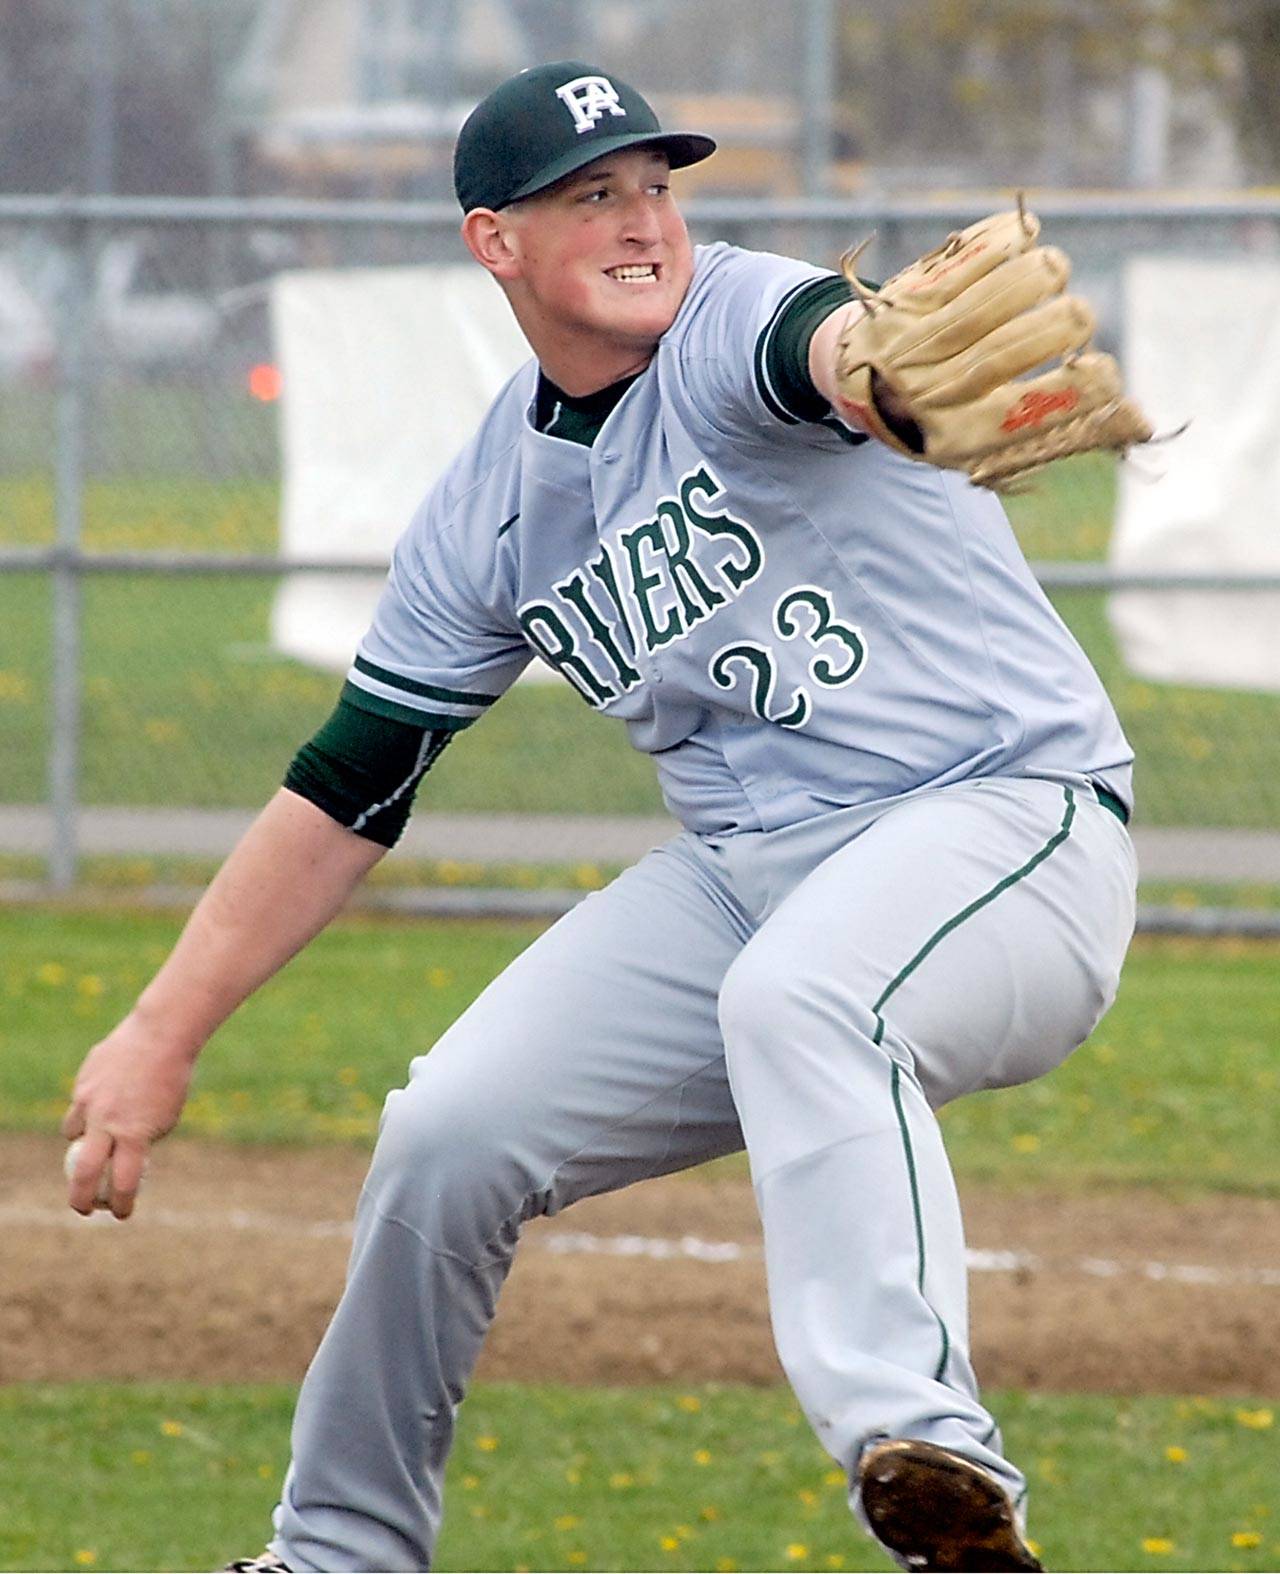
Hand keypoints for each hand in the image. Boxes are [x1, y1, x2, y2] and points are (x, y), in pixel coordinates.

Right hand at [61, 1015, 194, 1218]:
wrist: (161, 1035)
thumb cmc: (172, 1079)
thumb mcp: (165, 1117)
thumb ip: (141, 1139)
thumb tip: (125, 1161)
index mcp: (135, 1135)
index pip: (124, 1184)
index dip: (122, 1204)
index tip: (121, 1213)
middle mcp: (108, 1122)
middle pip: (84, 1173)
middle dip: (81, 1199)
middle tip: (84, 1209)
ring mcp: (90, 1102)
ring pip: (73, 1135)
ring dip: (82, 1143)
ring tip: (99, 1136)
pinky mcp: (82, 1084)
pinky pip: (78, 1107)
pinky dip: (86, 1112)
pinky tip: (105, 1099)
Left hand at [831, 207, 1153, 488]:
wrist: (852, 378)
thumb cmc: (943, 412)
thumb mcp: (991, 442)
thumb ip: (1065, 430)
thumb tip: (1142, 421)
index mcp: (959, 438)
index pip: (1042, 406)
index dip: (1090, 384)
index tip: (1099, 372)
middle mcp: (934, 391)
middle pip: (1035, 335)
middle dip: (1071, 321)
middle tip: (1071, 320)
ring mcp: (918, 338)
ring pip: (1014, 284)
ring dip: (1046, 274)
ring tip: (1046, 280)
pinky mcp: (910, 291)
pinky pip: (982, 247)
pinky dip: (1014, 236)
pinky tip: (1020, 242)